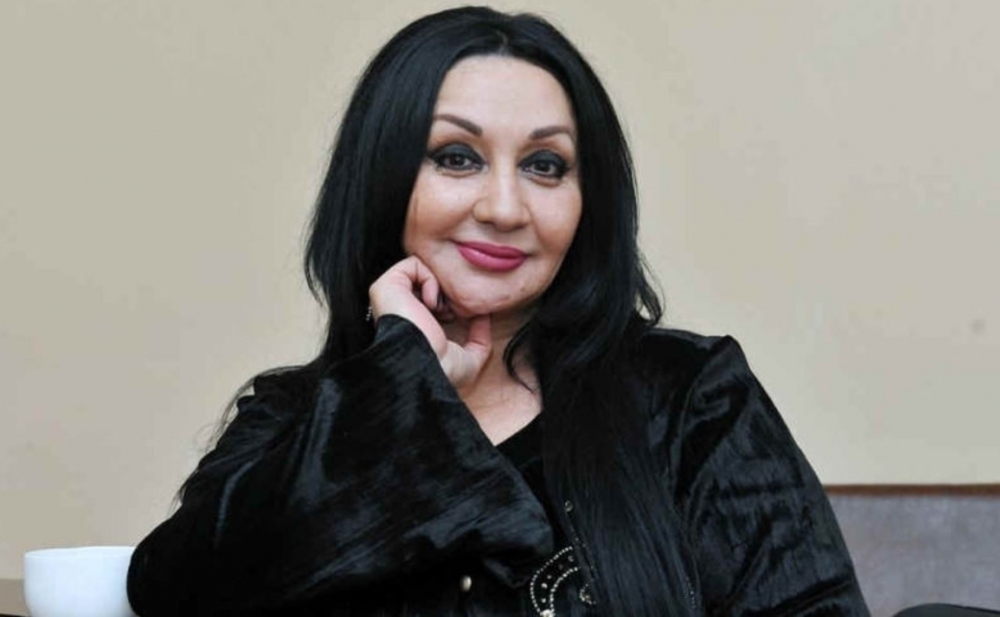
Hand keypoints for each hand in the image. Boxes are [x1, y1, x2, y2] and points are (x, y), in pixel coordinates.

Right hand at [368, 256, 491, 388]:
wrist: (424, 367)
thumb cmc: (442, 370)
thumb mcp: (469, 361)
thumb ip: (480, 340)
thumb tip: (484, 317)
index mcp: (414, 325)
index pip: (437, 301)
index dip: (454, 303)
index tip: (462, 318)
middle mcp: (402, 309)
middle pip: (430, 283)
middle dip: (448, 292)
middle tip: (453, 311)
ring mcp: (392, 297)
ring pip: (422, 272)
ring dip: (439, 286)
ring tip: (442, 309)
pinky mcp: (387, 285)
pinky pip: (413, 264)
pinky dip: (430, 279)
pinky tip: (432, 303)